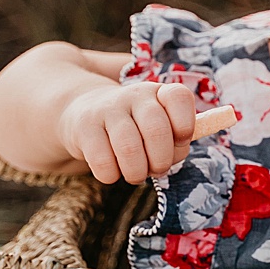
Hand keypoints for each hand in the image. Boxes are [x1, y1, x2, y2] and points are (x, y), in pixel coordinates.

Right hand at [56, 82, 197, 183]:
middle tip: (156, 170)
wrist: (84, 114)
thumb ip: (176, 141)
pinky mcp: (84, 127)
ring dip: (137, 173)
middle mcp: (134, 95)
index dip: (185, 125)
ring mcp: (107, 109)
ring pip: (129, 148)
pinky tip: (111, 170)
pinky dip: (111, 175)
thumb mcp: (159, 128)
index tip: (179, 141)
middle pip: (156, 130)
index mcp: (158, 93)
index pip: (179, 97)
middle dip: (161, 161)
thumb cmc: (134, 129)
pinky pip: (103, 161)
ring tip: (135, 175)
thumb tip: (177, 153)